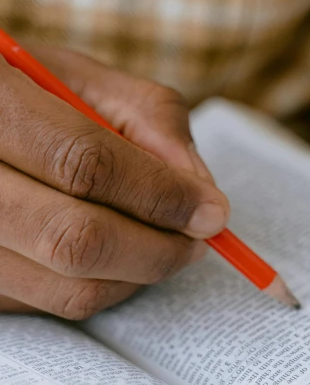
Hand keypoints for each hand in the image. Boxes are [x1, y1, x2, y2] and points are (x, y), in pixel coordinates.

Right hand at [0, 47, 228, 317]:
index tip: (212, 212)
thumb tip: (201, 194)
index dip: (159, 195)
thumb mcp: (79, 79)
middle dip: (157, 250)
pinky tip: (112, 257)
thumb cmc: (22, 92)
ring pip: (69, 288)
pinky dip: (103, 287)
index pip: (84, 165)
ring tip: (159, 246)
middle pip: (75, 242)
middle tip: (196, 241)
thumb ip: (149, 121)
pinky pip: (56, 305)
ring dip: (136, 277)